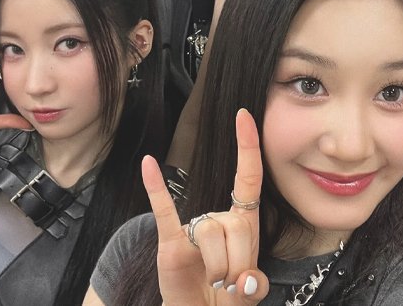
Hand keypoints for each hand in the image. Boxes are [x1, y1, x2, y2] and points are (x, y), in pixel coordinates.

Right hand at [145, 109, 268, 304]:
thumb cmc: (227, 296)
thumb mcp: (250, 292)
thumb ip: (254, 286)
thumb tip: (244, 281)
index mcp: (244, 221)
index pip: (248, 177)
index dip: (248, 147)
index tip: (244, 116)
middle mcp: (220, 218)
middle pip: (237, 225)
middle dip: (239, 261)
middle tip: (232, 283)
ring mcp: (194, 227)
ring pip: (211, 234)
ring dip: (218, 267)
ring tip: (215, 281)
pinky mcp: (170, 241)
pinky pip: (164, 211)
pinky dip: (156, 188)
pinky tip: (148, 164)